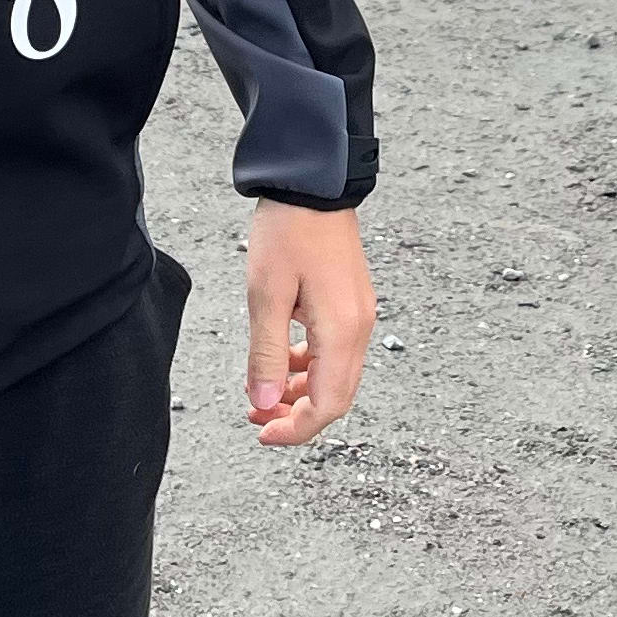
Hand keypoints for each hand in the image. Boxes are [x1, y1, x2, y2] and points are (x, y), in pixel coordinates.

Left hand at [242, 200, 373, 446]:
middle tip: (256, 414)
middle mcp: (359, 327)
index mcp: (341, 330)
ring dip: (301, 391)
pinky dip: (309, 366)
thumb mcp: (266, 297)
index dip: (295, 429)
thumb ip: (267, 355)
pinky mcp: (352, 303)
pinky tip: (283, 358)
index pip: (327, 404)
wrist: (313, 185)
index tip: (261, 431)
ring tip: (263, 390)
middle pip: (336, 396)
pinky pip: (335, 351)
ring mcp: (359, 315)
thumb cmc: (288, 233)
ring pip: (336, 375)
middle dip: (297, 414)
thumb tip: (264, 403)